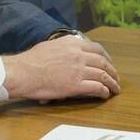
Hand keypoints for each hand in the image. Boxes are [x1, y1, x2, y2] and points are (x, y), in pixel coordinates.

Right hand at [1, 35, 119, 101]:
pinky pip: (96, 88)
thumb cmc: (31, 61)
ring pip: (103, 75)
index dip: (106, 57)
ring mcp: (78, 70)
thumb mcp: (51, 45)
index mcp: (72, 44)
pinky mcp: (76, 85)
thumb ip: (65, 47)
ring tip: (115, 89)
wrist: (23, 72)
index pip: (96, 48)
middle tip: (116, 78)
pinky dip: (104, 91)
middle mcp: (78, 55)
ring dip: (112, 83)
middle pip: (103, 62)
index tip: (109, 63)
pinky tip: (105, 95)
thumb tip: (71, 50)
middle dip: (112, 71)